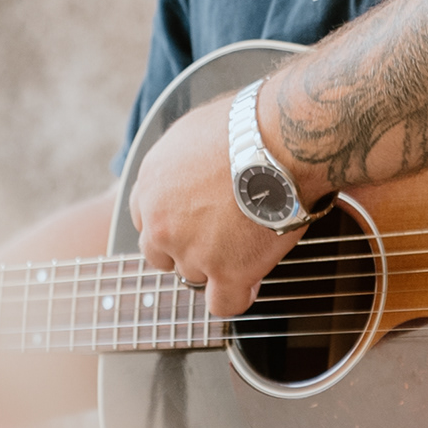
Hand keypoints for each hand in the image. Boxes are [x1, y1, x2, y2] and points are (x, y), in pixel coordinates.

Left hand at [126, 102, 303, 317]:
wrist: (282, 139)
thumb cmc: (250, 123)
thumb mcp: (194, 129)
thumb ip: (182, 158)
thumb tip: (195, 161)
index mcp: (151, 181)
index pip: (145, 218)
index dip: (172, 221)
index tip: (194, 219)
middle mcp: (161, 220)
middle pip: (161, 254)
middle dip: (187, 248)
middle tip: (220, 235)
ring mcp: (191, 250)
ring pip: (194, 275)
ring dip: (217, 266)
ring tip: (249, 244)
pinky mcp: (227, 270)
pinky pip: (223, 303)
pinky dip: (237, 295)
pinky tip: (252, 279)